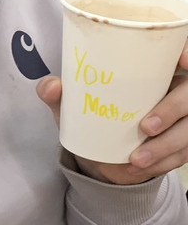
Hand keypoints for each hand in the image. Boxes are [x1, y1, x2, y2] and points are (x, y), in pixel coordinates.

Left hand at [37, 48, 187, 183]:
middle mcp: (177, 92)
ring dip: (167, 145)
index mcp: (157, 71)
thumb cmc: (91, 117)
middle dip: (175, 109)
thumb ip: (58, 93)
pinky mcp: (183, 145)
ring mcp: (184, 120)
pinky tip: (139, 168)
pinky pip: (183, 154)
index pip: (185, 55)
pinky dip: (162, 162)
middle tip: (146, 127)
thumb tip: (51, 87)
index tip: (183, 59)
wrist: (98, 155)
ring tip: (136, 159)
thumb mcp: (72, 106)